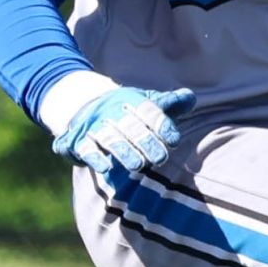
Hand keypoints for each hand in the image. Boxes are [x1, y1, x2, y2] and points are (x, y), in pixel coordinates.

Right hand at [52, 86, 195, 181]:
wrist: (80, 106)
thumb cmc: (124, 110)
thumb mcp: (145, 102)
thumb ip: (169, 103)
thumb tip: (190, 98)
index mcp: (129, 100)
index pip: (147, 110)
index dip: (161, 124)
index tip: (174, 141)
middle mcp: (110, 111)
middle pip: (130, 126)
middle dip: (145, 142)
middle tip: (160, 159)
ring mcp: (93, 126)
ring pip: (109, 138)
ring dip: (123, 152)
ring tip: (138, 166)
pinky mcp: (78, 141)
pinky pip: (85, 149)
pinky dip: (94, 158)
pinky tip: (106, 168)